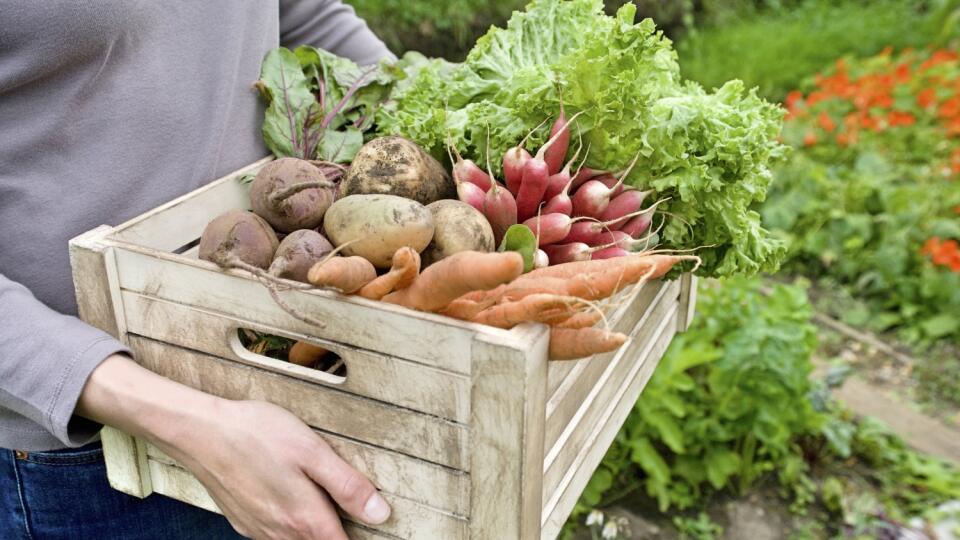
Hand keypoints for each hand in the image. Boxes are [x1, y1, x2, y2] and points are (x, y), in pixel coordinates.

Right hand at [78, 355, 389, 538]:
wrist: (200, 432)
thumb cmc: (256, 434)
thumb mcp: (312, 451)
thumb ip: (347, 485)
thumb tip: (380, 513)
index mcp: (305, 518)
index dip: (360, 537)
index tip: (371, 526)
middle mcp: (281, 533)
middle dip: (336, 531)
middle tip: (347, 507)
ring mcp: (259, 530)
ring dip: (312, 528)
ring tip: (319, 498)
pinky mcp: (243, 521)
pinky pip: (273, 534)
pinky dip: (288, 524)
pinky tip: (288, 496)